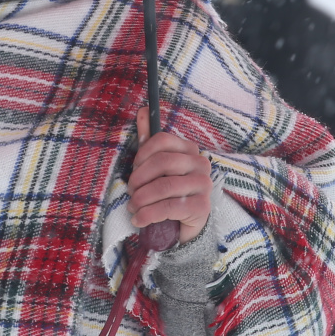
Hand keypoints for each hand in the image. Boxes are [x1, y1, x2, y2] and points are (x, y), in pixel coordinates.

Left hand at [128, 107, 212, 244]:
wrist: (183, 225)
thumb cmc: (167, 191)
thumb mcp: (156, 166)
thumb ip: (149, 140)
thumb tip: (142, 110)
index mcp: (189, 149)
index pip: (161, 140)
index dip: (141, 155)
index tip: (133, 170)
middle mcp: (201, 164)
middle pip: (162, 162)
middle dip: (139, 179)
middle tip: (130, 192)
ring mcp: (204, 185)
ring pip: (164, 186)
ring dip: (141, 199)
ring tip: (132, 207)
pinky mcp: (202, 207)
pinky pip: (170, 207)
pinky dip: (148, 215)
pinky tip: (139, 220)